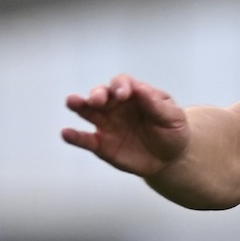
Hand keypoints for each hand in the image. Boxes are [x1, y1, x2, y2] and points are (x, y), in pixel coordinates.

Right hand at [62, 74, 190, 177]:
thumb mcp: (173, 118)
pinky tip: (66, 133)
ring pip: (87, 111)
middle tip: (97, 100)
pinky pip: (85, 139)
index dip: (120, 86)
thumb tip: (140, 89)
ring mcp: (106, 124)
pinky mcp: (101, 144)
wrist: (171, 158)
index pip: (122, 83)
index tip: (123, 94)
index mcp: (135, 95)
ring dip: (79, 105)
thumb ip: (157, 105)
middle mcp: (116, 106)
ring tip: (72, 101)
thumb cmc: (173, 131)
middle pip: (101, 94)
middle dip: (97, 94)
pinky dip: (74, 136)